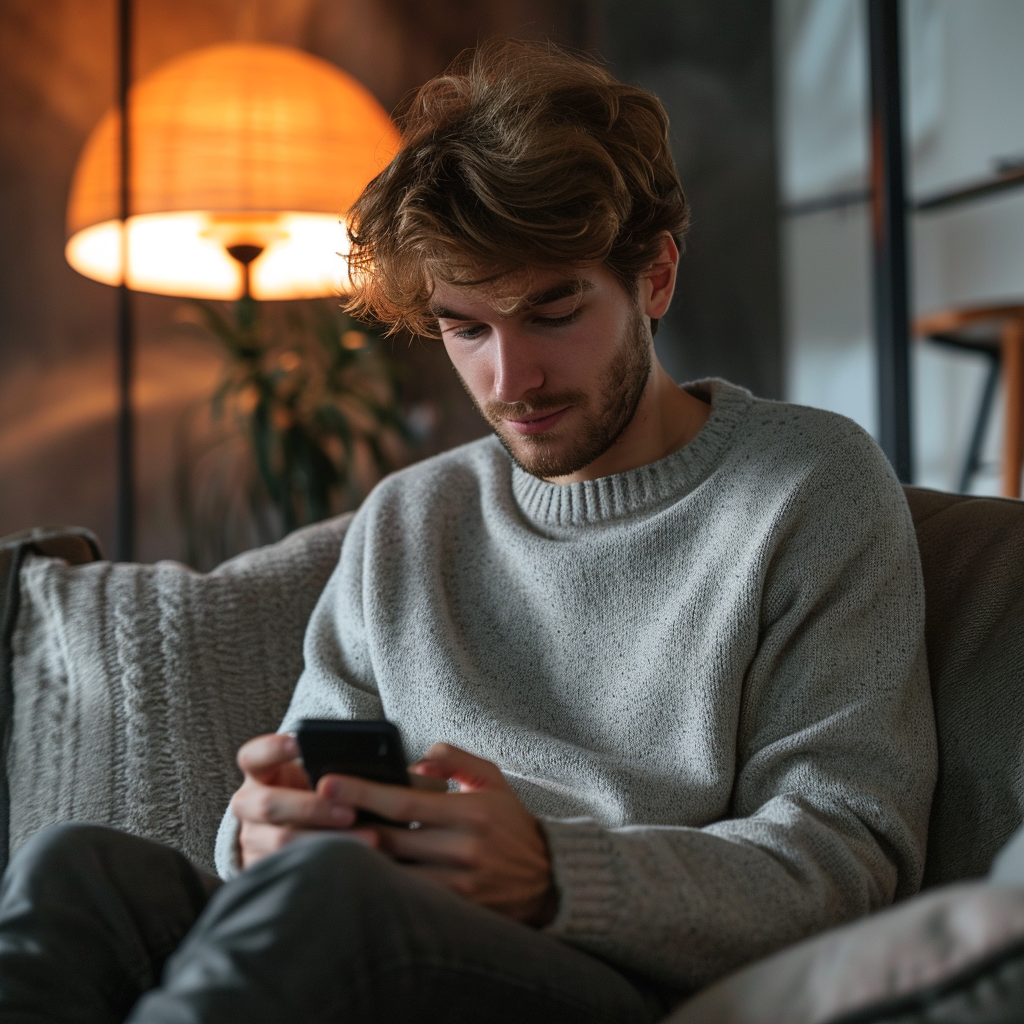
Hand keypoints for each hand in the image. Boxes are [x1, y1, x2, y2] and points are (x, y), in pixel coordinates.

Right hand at [231, 733, 374, 868]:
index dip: (273, 748)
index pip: (253, 756)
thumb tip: (362, 765)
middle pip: (268, 804)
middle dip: (312, 807)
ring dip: (326, 839)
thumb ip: (328, 768)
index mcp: (259, 773)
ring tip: (368, 838)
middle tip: (351, 811)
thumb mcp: (316, 776)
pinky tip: (353, 858)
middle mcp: (248, 804)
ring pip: (280, 841)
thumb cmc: (318, 792)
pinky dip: (325, 863)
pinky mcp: (261, 867)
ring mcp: (252, 838)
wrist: (306, 831)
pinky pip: (290, 867)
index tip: (301, 742)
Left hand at [320, 743, 556, 925]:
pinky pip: (409, 901)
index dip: (363, 792)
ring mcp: (460, 886)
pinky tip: (355, 878)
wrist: (549, 880)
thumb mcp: (493, 780)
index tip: (328, 783)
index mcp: (470, 811)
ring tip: (321, 848)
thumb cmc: (511, 824)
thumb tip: (415, 759)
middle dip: (348, 827)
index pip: (404, 800)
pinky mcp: (458, 913)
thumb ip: (455, 759)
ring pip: (394, 875)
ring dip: (357, 862)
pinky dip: (381, 889)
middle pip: (391, 839)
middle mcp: (464, 849)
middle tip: (309, 816)